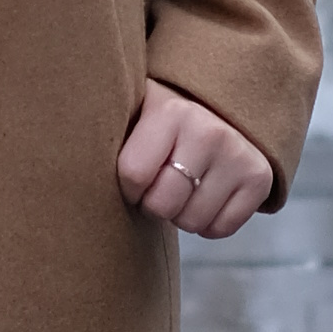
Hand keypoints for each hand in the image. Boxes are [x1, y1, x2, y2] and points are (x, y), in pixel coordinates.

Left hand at [116, 84, 273, 239]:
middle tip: (158, 183)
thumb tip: (72, 178)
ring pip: (191, 221)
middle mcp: (209, 131)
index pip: (132, 176)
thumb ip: (109, 137)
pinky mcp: (259, 179)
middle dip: (154, 202)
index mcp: (170, 111)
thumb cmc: (160, 118)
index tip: (133, 173)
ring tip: (182, 186)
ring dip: (180, 213)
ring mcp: (239, 156)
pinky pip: (220, 229)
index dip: (127, 185)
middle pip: (162, 205)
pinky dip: (207, 222)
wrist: (220, 102)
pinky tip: (204, 195)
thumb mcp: (134, 111)